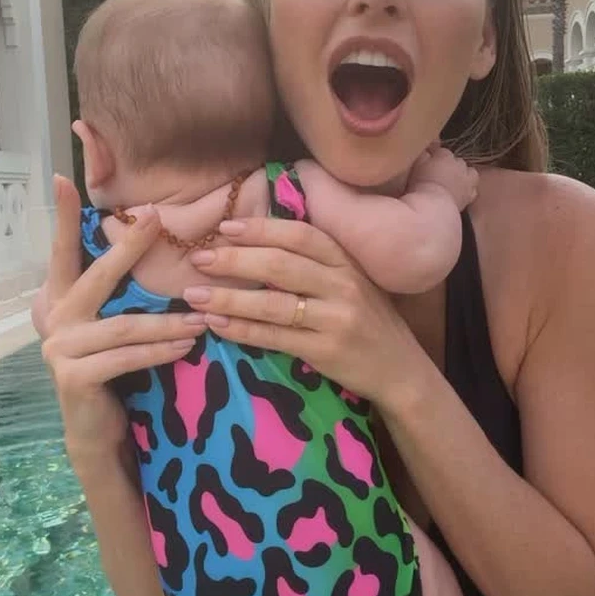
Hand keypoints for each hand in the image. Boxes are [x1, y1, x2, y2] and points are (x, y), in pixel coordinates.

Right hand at [39, 177, 207, 468]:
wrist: (99, 431)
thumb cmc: (116, 370)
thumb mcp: (116, 326)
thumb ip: (121, 294)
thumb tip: (156, 244)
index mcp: (62, 299)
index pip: (63, 251)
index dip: (64, 217)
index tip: (64, 178)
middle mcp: (55, 318)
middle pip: (97, 276)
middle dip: (129, 246)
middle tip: (158, 218)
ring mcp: (60, 348)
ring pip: (124, 325)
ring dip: (169, 321)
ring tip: (204, 316)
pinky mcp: (74, 377)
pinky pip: (126, 357)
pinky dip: (160, 351)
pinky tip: (188, 348)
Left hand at [183, 216, 424, 408]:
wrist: (400, 368)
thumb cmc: (366, 319)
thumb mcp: (350, 280)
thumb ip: (315, 261)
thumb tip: (257, 241)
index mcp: (345, 261)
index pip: (299, 235)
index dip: (261, 228)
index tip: (226, 226)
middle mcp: (342, 285)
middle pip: (280, 265)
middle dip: (235, 260)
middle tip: (199, 258)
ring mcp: (336, 319)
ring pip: (273, 304)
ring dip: (229, 299)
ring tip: (194, 295)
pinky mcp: (326, 351)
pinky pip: (275, 338)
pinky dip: (243, 330)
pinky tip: (217, 325)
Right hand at [409, 146, 478, 210]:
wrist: (435, 206)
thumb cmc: (421, 185)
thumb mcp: (416, 167)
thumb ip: (422, 157)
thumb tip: (427, 152)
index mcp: (444, 155)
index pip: (440, 151)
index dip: (434, 156)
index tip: (428, 161)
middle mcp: (459, 164)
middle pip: (456, 161)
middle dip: (450, 165)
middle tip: (439, 173)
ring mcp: (468, 180)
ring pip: (470, 173)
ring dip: (464, 175)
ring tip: (454, 182)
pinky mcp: (471, 195)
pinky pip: (472, 189)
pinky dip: (467, 190)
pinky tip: (460, 194)